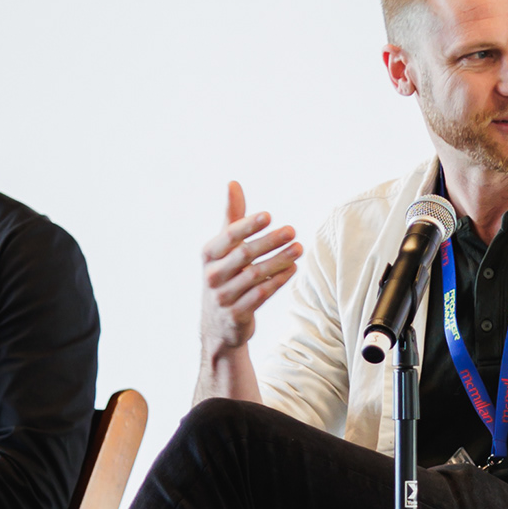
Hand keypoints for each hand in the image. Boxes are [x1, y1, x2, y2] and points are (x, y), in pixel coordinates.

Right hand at [201, 180, 300, 353]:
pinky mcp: (237, 314)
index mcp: (208, 254)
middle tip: (293, 231)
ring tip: (299, 249)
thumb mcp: (223, 248)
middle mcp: (212, 275)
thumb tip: (233, 183)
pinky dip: (277, 281)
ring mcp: (223, 297)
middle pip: (244, 254)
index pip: (229, 236)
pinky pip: (261, 295)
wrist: (218, 325)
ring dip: (279, 260)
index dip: (249, 225)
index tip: (269, 215)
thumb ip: (232, 217)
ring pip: (255, 275)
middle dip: (270, 241)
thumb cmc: (224, 276)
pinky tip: (292, 269)